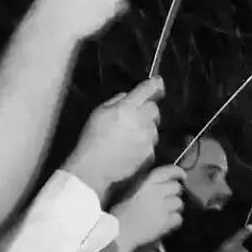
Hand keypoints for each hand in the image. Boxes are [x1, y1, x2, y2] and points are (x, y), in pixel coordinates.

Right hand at [66, 78, 162, 193]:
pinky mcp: (151, 154)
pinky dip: (144, 144)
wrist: (95, 169)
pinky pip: (151, 144)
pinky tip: (131, 149)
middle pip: (154, 109)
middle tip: (134, 117)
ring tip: (129, 136)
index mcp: (127, 108)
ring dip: (146, 128)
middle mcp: (142, 122)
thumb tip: (129, 97)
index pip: (147, 91)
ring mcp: (148, 139)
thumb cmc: (93, 139)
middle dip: (147, 110)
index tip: (159, 82)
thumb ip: (117, 101)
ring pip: (154, 128)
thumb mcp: (99, 112)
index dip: (155, 85)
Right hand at [111, 165, 188, 248]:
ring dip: (175, 207)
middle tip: (168, 198)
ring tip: (166, 211)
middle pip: (177, 187)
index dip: (178, 172)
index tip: (182, 175)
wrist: (118, 231)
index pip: (169, 171)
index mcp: (146, 182)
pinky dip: (174, 220)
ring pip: (180, 203)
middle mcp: (157, 192)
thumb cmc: (121, 211)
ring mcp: (163, 208)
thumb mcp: (131, 189)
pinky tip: (166, 222)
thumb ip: (148, 184)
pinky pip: (178, 218)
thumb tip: (163, 181)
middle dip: (175, 192)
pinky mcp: (166, 223)